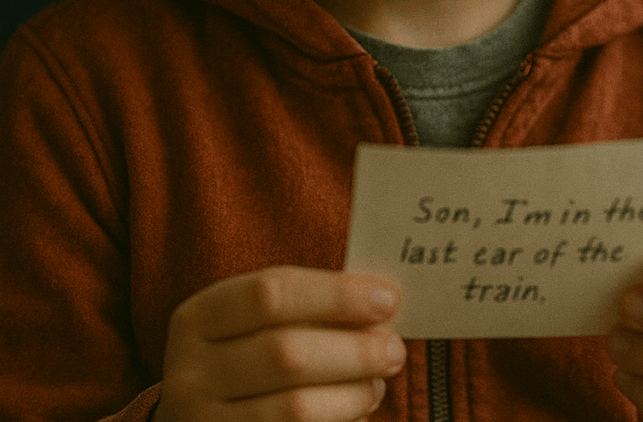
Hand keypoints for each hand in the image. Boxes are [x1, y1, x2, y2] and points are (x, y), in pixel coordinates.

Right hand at [153, 267, 405, 421]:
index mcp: (198, 318)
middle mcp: (190, 372)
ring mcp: (204, 421)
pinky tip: (356, 413)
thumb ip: (311, 306)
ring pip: (297, 408)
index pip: (270, 293)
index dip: (336, 294)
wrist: (204, 416)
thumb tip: (384, 301)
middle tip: (394, 349)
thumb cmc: (249, 355)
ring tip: (376, 384)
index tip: (388, 299)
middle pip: (287, 353)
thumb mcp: (259, 321)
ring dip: (353, 394)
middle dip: (355, 350)